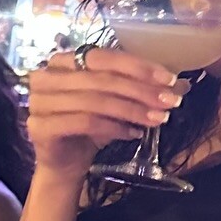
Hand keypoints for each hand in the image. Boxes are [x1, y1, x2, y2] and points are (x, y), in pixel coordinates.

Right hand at [26, 49, 182, 182]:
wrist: (65, 164)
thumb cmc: (91, 127)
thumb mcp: (118, 103)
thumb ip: (142, 89)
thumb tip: (181, 84)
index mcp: (64, 61)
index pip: (103, 57)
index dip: (138, 67)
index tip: (169, 79)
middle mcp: (46, 75)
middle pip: (101, 79)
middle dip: (141, 90)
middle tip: (170, 102)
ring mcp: (39, 100)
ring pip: (95, 101)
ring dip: (132, 110)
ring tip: (158, 120)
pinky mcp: (40, 126)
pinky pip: (85, 122)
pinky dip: (114, 127)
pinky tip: (134, 134)